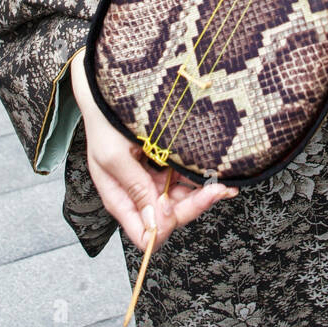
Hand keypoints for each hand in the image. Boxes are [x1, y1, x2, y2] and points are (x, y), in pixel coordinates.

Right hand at [69, 48, 236, 252]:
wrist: (107, 92)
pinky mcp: (163, 166)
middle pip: (169, 218)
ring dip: (203, 194)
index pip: (145, 234)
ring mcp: (152, 181)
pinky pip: (184, 180)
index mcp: (120, 199)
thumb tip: (156, 221)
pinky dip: (200, 179)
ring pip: (182, 201)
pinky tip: (214, 172)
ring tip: (224, 181)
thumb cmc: (104, 122)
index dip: (165, 226)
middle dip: (195, 206)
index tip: (180, 205)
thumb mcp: (114, 156)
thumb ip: (135, 189)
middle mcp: (138, 195)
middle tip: (217, 189)